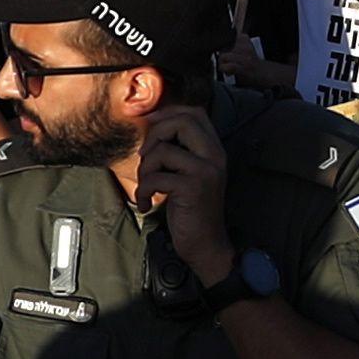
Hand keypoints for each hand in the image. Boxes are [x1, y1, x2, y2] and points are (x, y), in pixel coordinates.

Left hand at [137, 103, 235, 284]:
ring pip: (162, 150)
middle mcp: (214, 155)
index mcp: (214, 149)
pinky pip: (156, 177)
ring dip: (145, 170)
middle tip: (145, 158)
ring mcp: (205, 171)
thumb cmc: (191, 209)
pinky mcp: (193, 188)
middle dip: (153, 136)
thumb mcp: (188, 173)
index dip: (167, 113)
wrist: (205, 245)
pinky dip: (144, 190)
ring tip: (147, 187)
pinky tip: (147, 203)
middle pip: (180, 121)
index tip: (149, 129)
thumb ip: (179, 149)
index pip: (194, 112)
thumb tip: (151, 123)